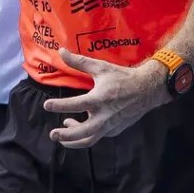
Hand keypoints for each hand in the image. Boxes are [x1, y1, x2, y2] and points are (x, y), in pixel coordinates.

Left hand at [42, 48, 170, 148]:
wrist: (147, 89)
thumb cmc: (123, 77)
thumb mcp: (101, 67)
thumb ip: (79, 62)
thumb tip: (61, 51)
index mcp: (100, 99)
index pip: (75, 105)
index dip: (59, 105)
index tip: (46, 105)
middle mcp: (105, 115)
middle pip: (82, 132)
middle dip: (66, 136)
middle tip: (53, 134)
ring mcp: (110, 125)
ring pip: (90, 139)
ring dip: (74, 141)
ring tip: (62, 137)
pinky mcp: (115, 129)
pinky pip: (98, 135)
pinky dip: (86, 134)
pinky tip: (80, 127)